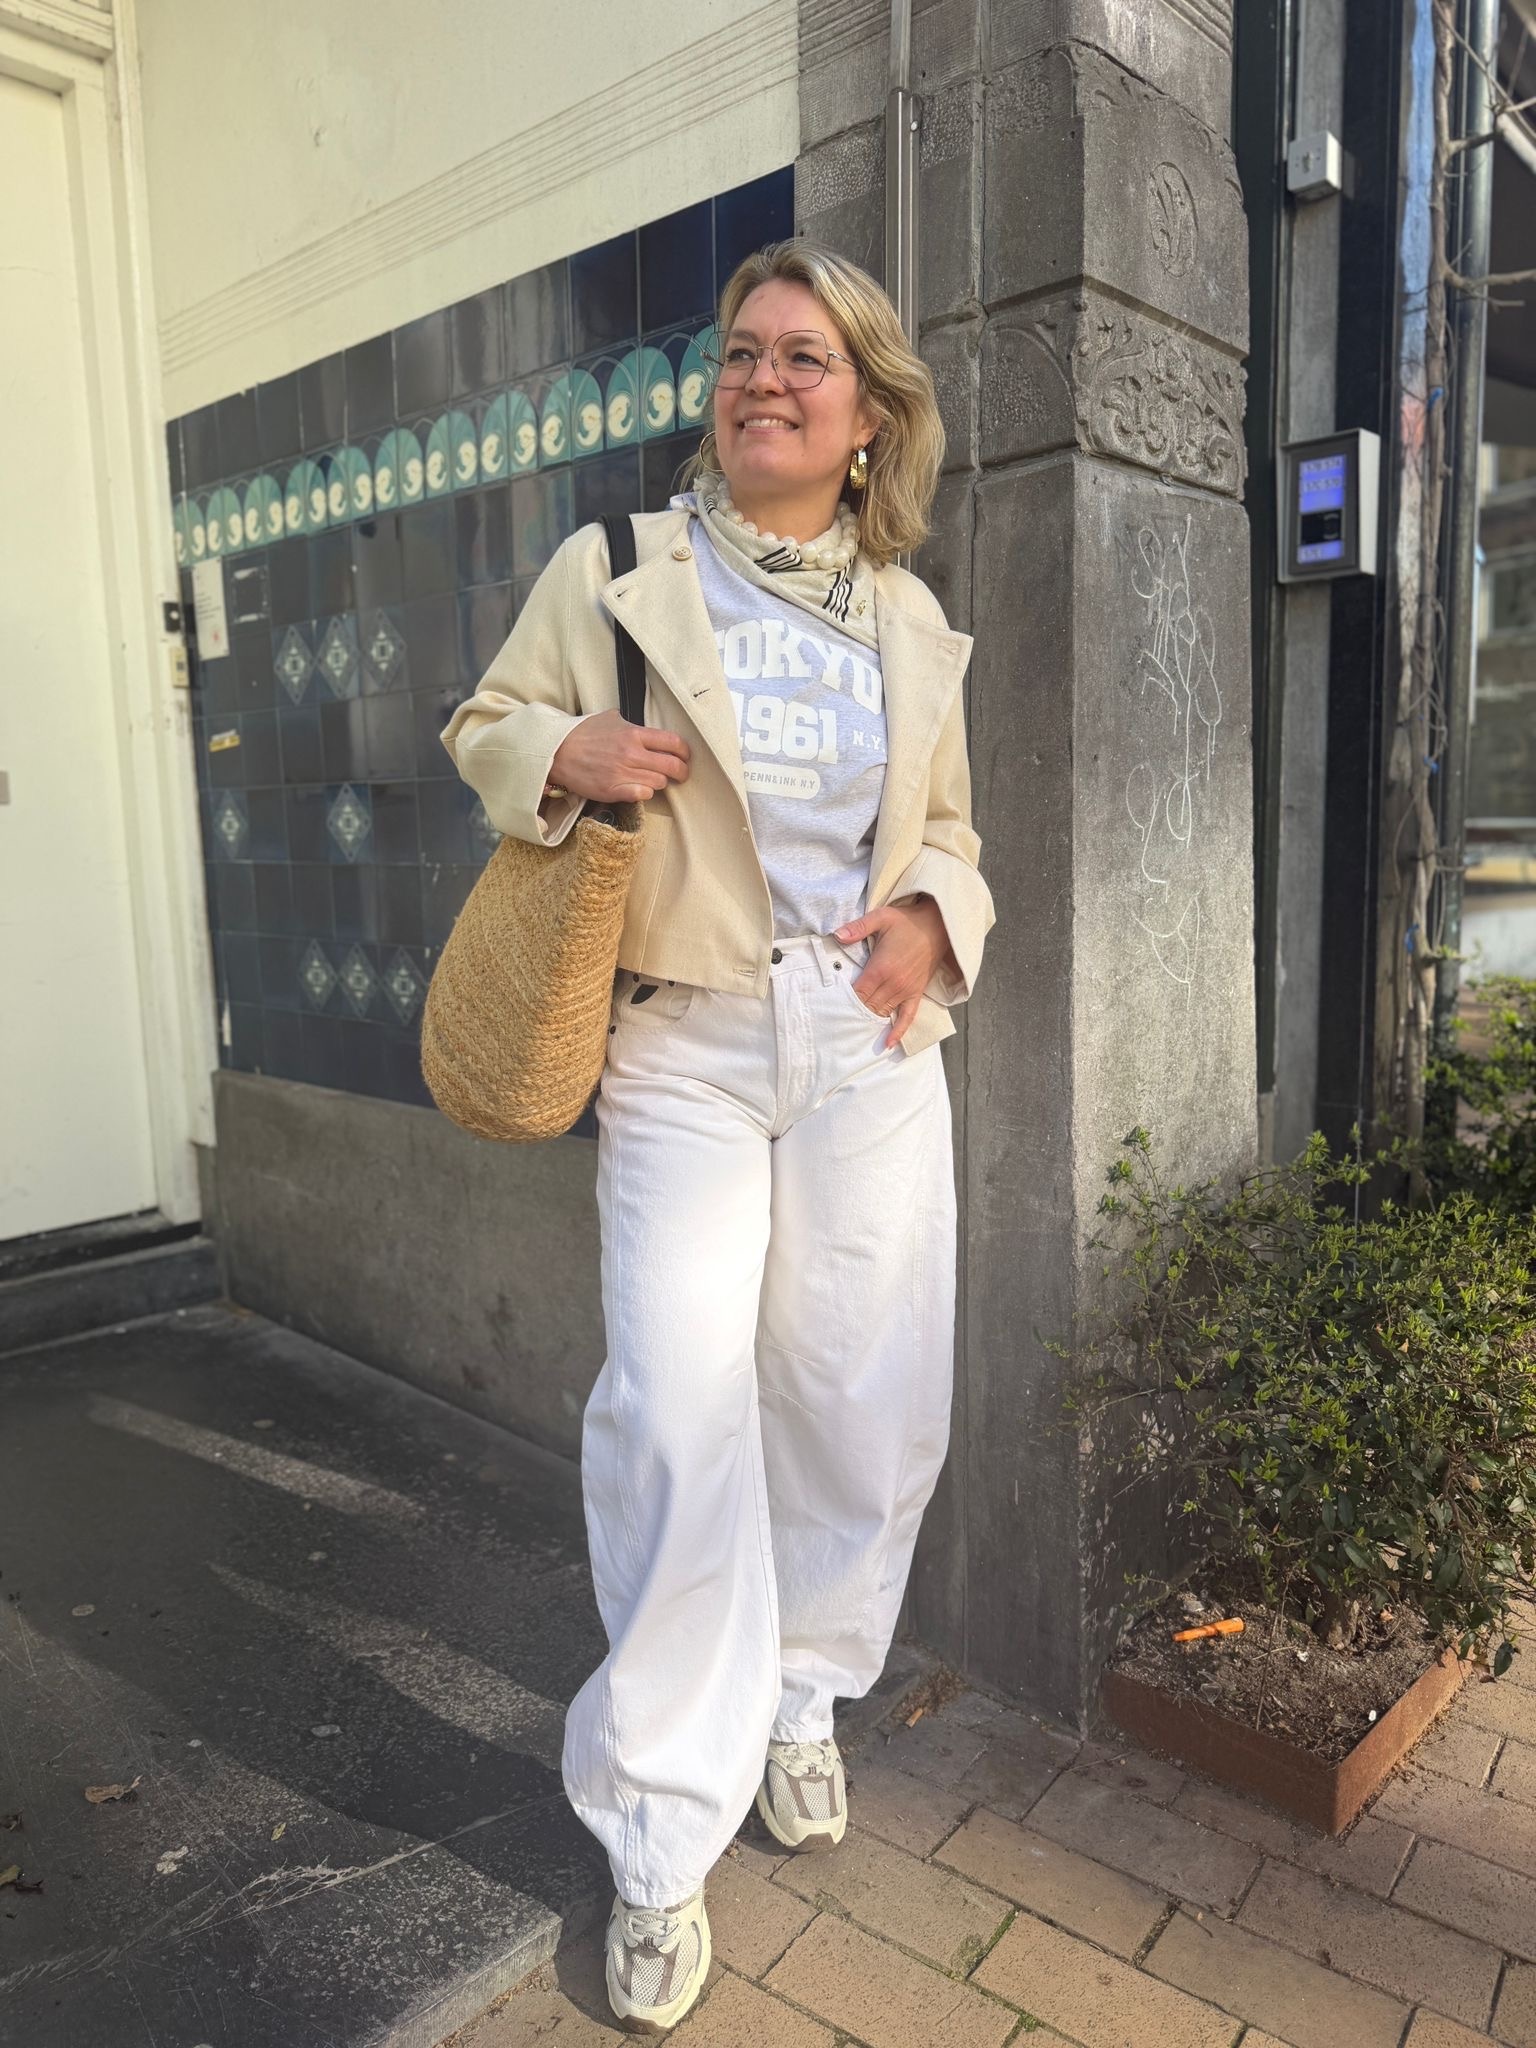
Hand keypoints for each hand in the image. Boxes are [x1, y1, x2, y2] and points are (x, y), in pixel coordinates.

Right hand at [547, 709, 690, 803]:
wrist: (557, 752)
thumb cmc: (582, 734)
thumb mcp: (608, 719)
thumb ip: (629, 723)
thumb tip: (641, 725)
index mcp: (634, 734)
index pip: (673, 742)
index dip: (685, 752)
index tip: (685, 756)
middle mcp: (632, 754)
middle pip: (672, 766)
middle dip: (681, 771)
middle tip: (680, 774)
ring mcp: (623, 773)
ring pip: (659, 782)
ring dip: (659, 782)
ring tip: (651, 779)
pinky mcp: (613, 790)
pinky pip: (643, 794)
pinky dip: (645, 792)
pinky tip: (640, 788)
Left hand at [833, 897, 955, 1049]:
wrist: (938, 926)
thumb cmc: (907, 922)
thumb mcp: (881, 918)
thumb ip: (858, 927)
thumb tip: (837, 935)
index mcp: (880, 968)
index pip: (858, 993)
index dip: (844, 1002)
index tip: (832, 1009)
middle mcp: (893, 984)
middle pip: (868, 1006)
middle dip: (853, 1014)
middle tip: (838, 1024)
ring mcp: (905, 991)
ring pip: (883, 1013)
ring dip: (869, 1023)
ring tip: (854, 1034)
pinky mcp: (916, 994)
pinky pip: (907, 1017)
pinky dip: (898, 1031)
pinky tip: (888, 1043)